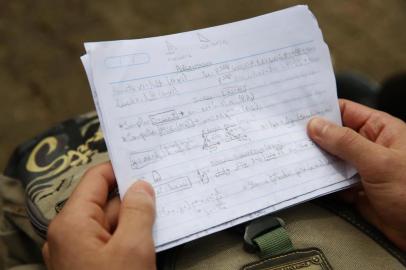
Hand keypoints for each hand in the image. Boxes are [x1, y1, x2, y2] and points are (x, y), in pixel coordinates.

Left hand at [42, 162, 155, 269]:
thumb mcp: (133, 249)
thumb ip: (138, 212)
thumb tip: (141, 186)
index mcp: (72, 223)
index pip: (95, 179)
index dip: (121, 169)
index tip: (147, 164)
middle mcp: (67, 235)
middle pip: (105, 203)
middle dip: (133, 199)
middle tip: (164, 192)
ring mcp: (74, 253)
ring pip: (109, 225)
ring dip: (133, 222)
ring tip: (162, 220)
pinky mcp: (84, 266)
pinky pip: (108, 243)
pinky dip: (127, 240)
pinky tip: (148, 243)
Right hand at [307, 99, 405, 250]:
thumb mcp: (378, 162)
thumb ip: (345, 142)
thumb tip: (315, 125)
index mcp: (380, 130)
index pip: (346, 111)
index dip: (322, 110)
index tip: (296, 114)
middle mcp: (369, 146)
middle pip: (334, 135)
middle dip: (313, 137)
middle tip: (287, 137)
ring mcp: (361, 168)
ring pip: (331, 159)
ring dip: (315, 160)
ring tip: (292, 157)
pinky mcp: (355, 189)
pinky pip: (332, 180)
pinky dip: (321, 181)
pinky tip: (306, 180)